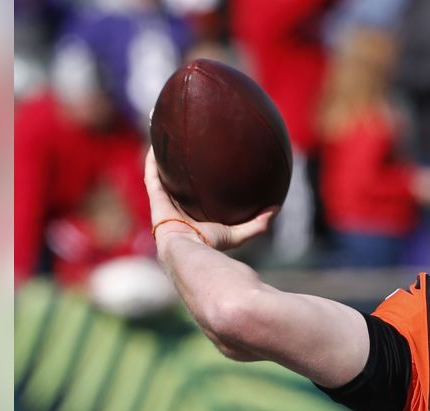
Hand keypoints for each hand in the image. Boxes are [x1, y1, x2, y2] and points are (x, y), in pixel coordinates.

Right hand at [144, 147, 275, 251]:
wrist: (189, 250)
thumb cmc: (212, 245)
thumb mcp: (239, 233)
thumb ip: (258, 223)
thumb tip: (277, 208)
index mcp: (194, 217)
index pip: (196, 198)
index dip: (200, 186)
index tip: (207, 170)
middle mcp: (178, 209)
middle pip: (178, 185)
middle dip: (179, 171)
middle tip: (186, 152)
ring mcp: (165, 203)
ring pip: (162, 178)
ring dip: (163, 162)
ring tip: (167, 143)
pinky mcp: (155, 198)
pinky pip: (152, 176)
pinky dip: (153, 162)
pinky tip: (156, 146)